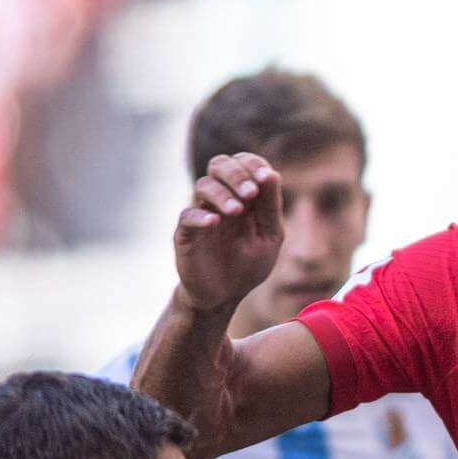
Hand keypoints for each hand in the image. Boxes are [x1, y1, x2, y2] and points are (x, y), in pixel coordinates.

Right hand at [175, 151, 282, 312]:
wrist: (224, 295)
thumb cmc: (248, 264)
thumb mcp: (269, 236)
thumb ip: (271, 206)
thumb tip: (272, 174)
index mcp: (243, 195)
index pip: (243, 163)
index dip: (253, 164)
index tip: (264, 178)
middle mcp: (220, 198)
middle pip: (219, 164)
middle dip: (236, 173)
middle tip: (250, 193)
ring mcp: (201, 213)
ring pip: (203, 185)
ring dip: (222, 194)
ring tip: (236, 211)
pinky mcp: (185, 233)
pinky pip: (187, 216)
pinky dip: (201, 216)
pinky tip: (215, 223)